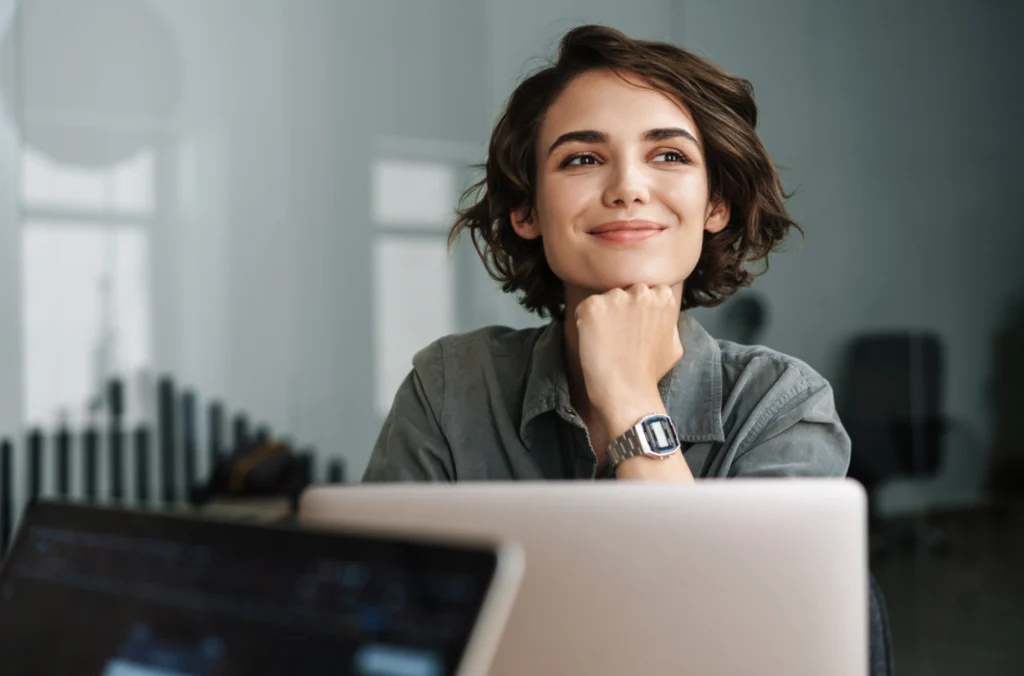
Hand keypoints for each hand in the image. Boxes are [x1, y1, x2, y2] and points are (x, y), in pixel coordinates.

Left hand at [575, 284, 683, 437]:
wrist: (627, 392)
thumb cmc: (650, 373)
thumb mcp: (675, 344)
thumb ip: (669, 321)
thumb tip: (662, 313)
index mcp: (663, 297)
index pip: (647, 290)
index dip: (638, 308)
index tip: (634, 326)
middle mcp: (641, 292)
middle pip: (625, 290)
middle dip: (621, 307)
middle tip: (618, 333)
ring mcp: (616, 298)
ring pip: (605, 298)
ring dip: (603, 314)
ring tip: (606, 340)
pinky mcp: (593, 307)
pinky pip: (584, 307)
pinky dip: (584, 321)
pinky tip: (593, 341)